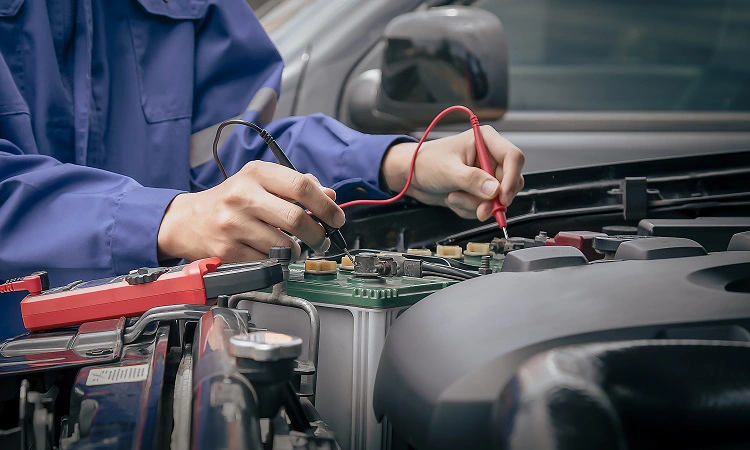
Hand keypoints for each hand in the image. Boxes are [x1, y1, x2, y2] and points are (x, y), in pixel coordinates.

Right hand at [157, 161, 345, 261]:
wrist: (188, 220)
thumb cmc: (231, 200)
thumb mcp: (260, 182)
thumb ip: (296, 186)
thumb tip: (330, 196)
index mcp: (256, 173)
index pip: (301, 186)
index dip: (326, 205)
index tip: (337, 218)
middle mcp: (243, 195)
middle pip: (296, 218)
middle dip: (318, 234)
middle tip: (322, 240)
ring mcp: (233, 224)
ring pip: (284, 244)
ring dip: (297, 251)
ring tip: (294, 247)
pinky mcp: (227, 250)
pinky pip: (266, 261)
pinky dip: (275, 261)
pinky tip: (270, 254)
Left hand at [381, 126, 524, 220]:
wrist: (410, 177)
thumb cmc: (425, 163)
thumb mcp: (448, 171)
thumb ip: (472, 180)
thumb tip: (494, 190)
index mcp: (485, 140)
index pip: (513, 157)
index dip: (511, 179)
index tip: (501, 197)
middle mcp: (489, 156)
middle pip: (509, 182)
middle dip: (492, 199)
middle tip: (479, 210)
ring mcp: (485, 175)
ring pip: (497, 198)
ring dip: (475, 205)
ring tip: (453, 197)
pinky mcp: (479, 190)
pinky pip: (485, 206)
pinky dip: (469, 208)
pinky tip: (453, 199)